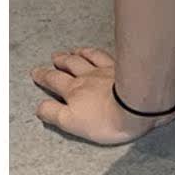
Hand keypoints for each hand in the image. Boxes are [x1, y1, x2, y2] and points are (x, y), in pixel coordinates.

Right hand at [31, 47, 174, 144]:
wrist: (137, 107)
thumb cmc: (107, 119)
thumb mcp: (72, 123)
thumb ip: (53, 114)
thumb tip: (39, 107)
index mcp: (73, 91)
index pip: (53, 81)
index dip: (43, 77)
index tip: (36, 73)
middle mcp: (87, 77)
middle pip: (69, 66)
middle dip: (58, 63)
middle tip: (54, 59)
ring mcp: (105, 71)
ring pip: (86, 58)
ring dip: (76, 54)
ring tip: (71, 52)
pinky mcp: (123, 68)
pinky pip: (105, 56)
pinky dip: (95, 51)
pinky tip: (95, 51)